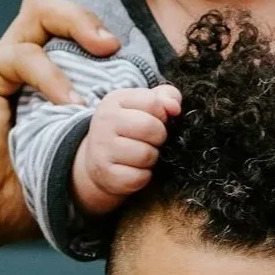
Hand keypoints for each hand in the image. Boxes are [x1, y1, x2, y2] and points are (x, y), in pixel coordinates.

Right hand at [0, 0, 123, 259]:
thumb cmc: (25, 189)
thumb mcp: (83, 151)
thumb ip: (112, 125)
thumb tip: (163, 110)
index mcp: (40, 73)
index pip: (60, 16)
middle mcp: (18, 58)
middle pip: (48, 0)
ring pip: (38, 11)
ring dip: (77, 20)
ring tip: (105, 47)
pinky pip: (23, 56)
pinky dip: (50, 76)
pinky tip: (66, 101)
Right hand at [72, 84, 184, 218]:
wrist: (99, 160)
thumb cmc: (130, 129)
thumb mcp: (145, 105)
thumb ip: (165, 97)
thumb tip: (174, 108)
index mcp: (115, 100)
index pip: (153, 102)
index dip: (162, 115)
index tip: (156, 120)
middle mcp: (104, 121)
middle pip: (150, 128)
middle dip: (159, 137)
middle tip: (151, 141)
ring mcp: (102, 149)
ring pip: (146, 154)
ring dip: (152, 158)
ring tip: (142, 155)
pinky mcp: (106, 174)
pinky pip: (139, 177)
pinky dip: (144, 176)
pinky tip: (135, 170)